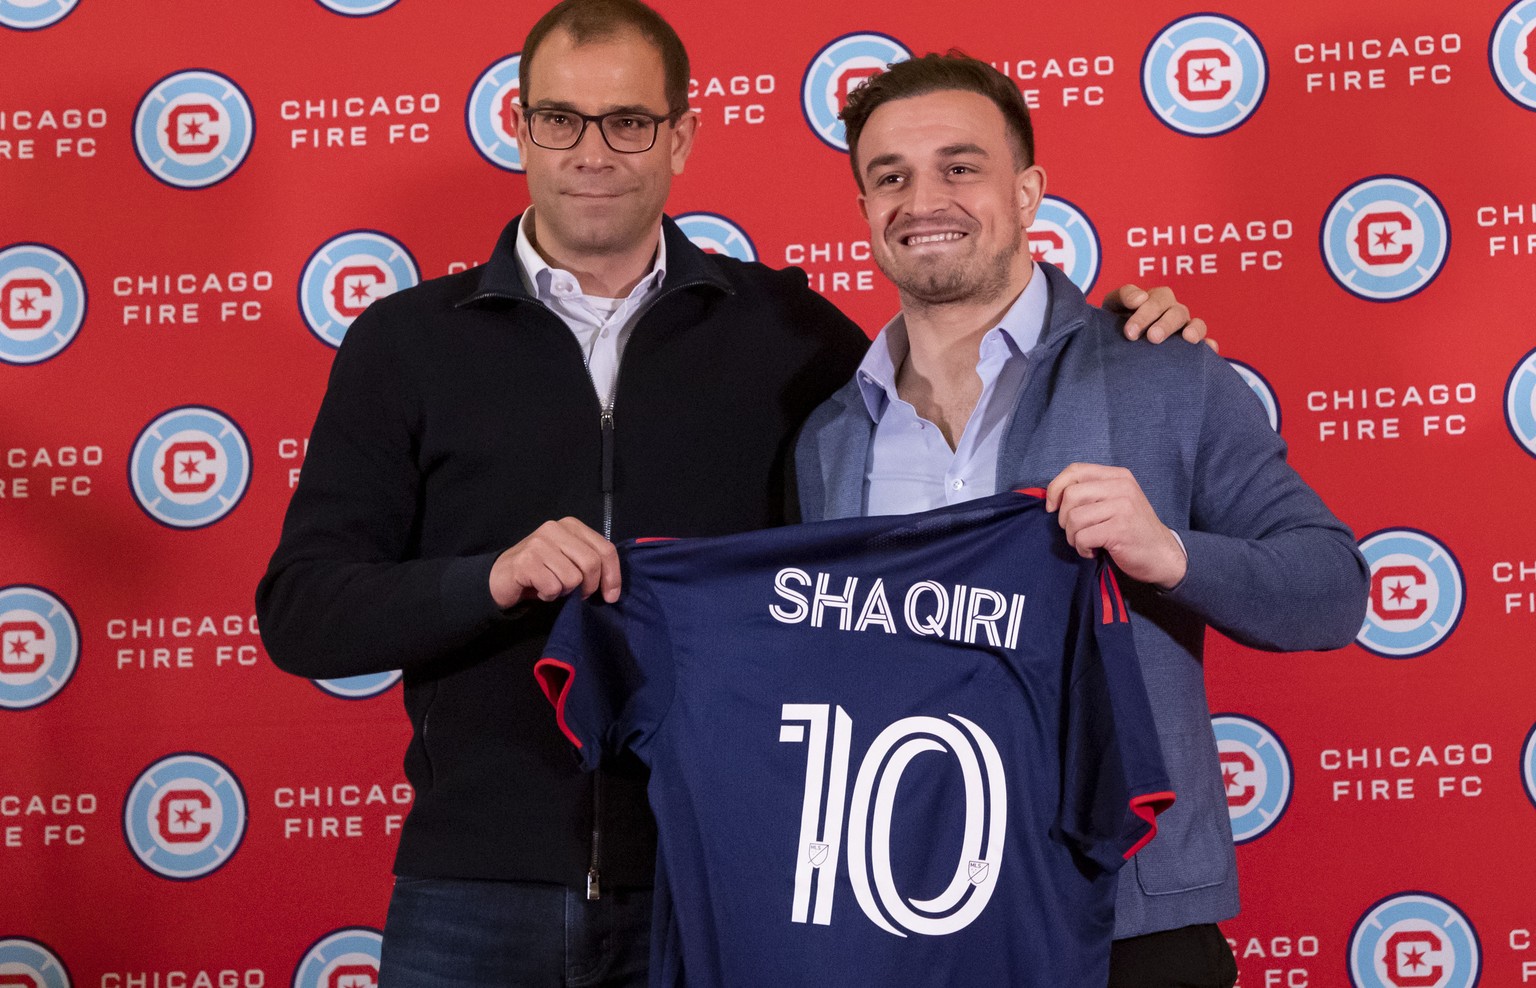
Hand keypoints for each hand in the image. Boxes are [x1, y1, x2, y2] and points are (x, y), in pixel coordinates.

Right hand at [489, 518, 620, 607]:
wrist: (502, 576)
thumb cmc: (542, 570)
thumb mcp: (569, 559)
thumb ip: (590, 562)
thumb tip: (612, 588)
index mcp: (571, 525)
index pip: (606, 549)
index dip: (613, 576)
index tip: (611, 596)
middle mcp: (555, 528)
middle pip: (592, 563)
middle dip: (590, 586)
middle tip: (579, 595)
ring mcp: (539, 543)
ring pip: (573, 578)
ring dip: (565, 592)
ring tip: (552, 586)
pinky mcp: (526, 561)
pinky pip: (554, 587)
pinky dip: (549, 595)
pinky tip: (539, 589)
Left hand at [1045, 463, 1186, 588]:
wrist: (1162, 555)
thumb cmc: (1132, 530)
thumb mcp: (1116, 501)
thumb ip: (1091, 492)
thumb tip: (1052, 496)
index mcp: (1118, 476)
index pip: (1075, 470)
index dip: (1055, 488)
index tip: (1052, 508)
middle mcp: (1121, 487)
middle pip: (1070, 495)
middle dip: (1064, 518)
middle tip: (1076, 531)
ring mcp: (1122, 507)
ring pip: (1074, 518)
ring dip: (1073, 536)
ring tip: (1087, 542)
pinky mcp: (1120, 529)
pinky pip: (1082, 537)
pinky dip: (1082, 548)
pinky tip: (1094, 551)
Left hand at [1102, 284, 1215, 348]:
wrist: (1116, 344)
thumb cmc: (1115, 322)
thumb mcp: (1114, 305)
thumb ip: (1123, 296)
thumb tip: (1140, 299)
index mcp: (1156, 299)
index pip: (1156, 300)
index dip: (1145, 313)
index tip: (1130, 332)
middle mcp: (1174, 311)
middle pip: (1176, 312)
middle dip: (1165, 324)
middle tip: (1152, 338)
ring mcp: (1185, 328)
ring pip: (1196, 324)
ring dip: (1193, 329)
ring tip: (1188, 338)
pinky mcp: (1192, 347)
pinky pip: (1206, 343)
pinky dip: (1209, 344)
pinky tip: (1209, 348)